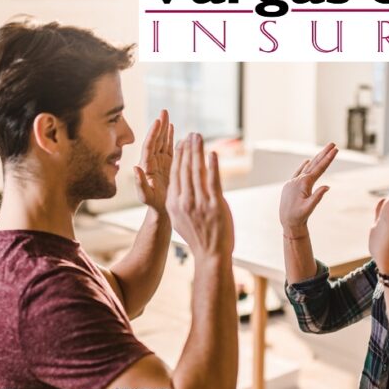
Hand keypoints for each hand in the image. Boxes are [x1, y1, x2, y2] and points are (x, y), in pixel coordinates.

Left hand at [135, 109, 173, 212]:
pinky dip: (170, 137)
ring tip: (167, 115)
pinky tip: (173, 127)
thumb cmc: (153, 205)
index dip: (153, 134)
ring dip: (164, 128)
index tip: (157, 121)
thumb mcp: (145, 196)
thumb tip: (135, 167)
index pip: (149, 146)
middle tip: (164, 111)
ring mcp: (160, 162)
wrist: (162, 210)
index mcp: (147, 167)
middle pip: (155, 140)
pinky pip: (169, 147)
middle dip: (159, 126)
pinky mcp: (168, 164)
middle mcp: (152, 162)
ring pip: (162, 141)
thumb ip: (139, 183)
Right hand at [166, 133, 233, 259]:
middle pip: (184, 169)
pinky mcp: (214, 206)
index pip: (175, 174)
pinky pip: (212, 181)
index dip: (179, 157)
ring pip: (196, 171)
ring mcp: (199, 203)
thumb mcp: (180, 219)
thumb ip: (178, 201)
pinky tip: (212, 153)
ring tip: (199, 137)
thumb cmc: (198, 236)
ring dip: (197, 151)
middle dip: (187, 149)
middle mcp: (183, 202)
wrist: (211, 254)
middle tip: (191, 134)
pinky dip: (212, 165)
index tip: (182, 143)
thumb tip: (179, 187)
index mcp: (173, 203)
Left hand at [280, 143, 337, 236]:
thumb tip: (327, 186)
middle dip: (324, 154)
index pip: (319, 168)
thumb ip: (317, 197)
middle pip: (314, 164)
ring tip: (324, 150)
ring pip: (307, 167)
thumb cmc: (299, 216)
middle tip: (333, 144)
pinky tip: (307, 160)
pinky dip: (304, 166)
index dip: (328, 159)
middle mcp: (298, 180)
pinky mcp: (290, 185)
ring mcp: (293, 181)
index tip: (335, 149)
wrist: (287, 222)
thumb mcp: (309, 208)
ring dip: (316, 159)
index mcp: (304, 183)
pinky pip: (299, 172)